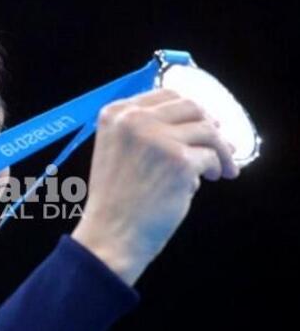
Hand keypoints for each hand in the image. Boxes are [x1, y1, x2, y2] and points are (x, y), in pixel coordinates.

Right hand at [71, 88, 238, 285]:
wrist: (110, 234)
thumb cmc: (116, 201)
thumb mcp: (116, 152)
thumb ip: (143, 131)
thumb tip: (195, 120)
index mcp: (116, 114)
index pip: (165, 95)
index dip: (189, 110)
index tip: (202, 122)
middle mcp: (134, 120)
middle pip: (191, 107)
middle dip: (210, 126)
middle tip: (219, 145)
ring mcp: (157, 138)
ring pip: (208, 130)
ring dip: (220, 149)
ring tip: (219, 168)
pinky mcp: (179, 161)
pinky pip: (211, 157)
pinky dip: (214, 169)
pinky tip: (206, 180)